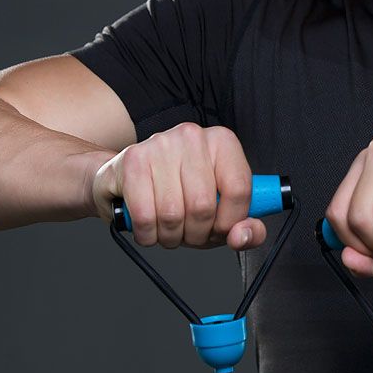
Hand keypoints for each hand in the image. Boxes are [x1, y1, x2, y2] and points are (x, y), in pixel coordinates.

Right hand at [91, 122, 265, 251]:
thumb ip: (246, 228)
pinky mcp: (132, 161)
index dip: (230, 222)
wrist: (126, 180)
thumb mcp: (220, 213)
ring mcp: (160, 145)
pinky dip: (147, 234)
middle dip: (196, 234)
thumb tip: (242, 236)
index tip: (219, 229)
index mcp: (222, 142)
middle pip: (203, 206)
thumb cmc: (179, 196)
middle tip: (189, 231)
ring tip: (168, 227)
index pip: (239, 189)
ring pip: (173, 215)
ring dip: (170, 236)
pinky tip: (149, 226)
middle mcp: (192, 136)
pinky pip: (145, 216)